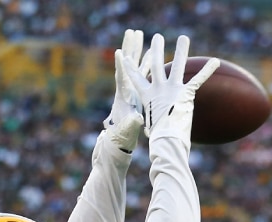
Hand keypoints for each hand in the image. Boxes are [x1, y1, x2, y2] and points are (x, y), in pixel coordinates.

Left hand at [104, 29, 145, 151]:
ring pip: (136, 65)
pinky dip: (147, 62)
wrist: (121, 140)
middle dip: (130, 48)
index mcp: (122, 98)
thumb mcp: (127, 131)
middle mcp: (126, 89)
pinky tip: (151, 53)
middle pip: (128, 65)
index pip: (121, 78)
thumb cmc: (122, 137)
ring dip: (138, 50)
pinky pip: (144, 73)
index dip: (121, 66)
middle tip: (132, 32)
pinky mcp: (139, 92)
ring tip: (139, 34)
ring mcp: (133, 89)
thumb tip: (137, 120)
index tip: (119, 52)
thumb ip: (131, 124)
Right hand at [120, 33, 218, 142]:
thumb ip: (151, 119)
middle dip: (157, 49)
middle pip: (156, 64)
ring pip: (177, 66)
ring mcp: (172, 89)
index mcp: (147, 95)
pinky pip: (198, 79)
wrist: (166, 139)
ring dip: (181, 51)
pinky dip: (207, 70)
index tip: (125, 56)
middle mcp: (158, 88)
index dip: (131, 67)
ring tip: (184, 37)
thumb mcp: (150, 123)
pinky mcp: (185, 94)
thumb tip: (149, 130)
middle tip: (158, 36)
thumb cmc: (158, 136)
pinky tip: (215, 61)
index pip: (136, 78)